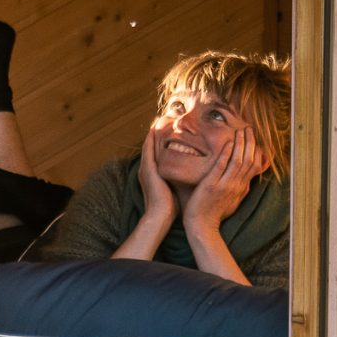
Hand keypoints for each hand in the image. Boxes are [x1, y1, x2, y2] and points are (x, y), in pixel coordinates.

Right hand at [111, 128, 176, 262]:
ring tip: (158, 119)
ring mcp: (145, 169)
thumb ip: (179, 181)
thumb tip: (191, 177)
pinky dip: (151, 138)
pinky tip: (154, 128)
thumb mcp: (174, 190)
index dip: (161, 142)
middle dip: (156, 134)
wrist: (159, 217)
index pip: (157, 154)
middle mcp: (147, 170)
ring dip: (153, 133)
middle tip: (162, 119)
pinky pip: (148, 149)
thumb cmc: (170, 208)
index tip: (168, 131)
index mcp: (153, 175)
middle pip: (151, 147)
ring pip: (149, 145)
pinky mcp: (147, 169)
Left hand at [181, 128, 258, 236]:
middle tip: (249, 129)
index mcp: (241, 188)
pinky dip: (226, 153)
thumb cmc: (214, 214)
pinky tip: (229, 143)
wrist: (202, 227)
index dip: (255, 150)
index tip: (253, 138)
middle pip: (248, 160)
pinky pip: (222, 166)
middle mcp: (237, 185)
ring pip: (238, 161)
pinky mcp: (213, 185)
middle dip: (250, 143)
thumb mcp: (233, 202)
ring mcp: (225, 185)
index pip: (254, 166)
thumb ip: (239, 189)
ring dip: (241, 144)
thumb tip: (246, 182)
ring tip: (240, 131)